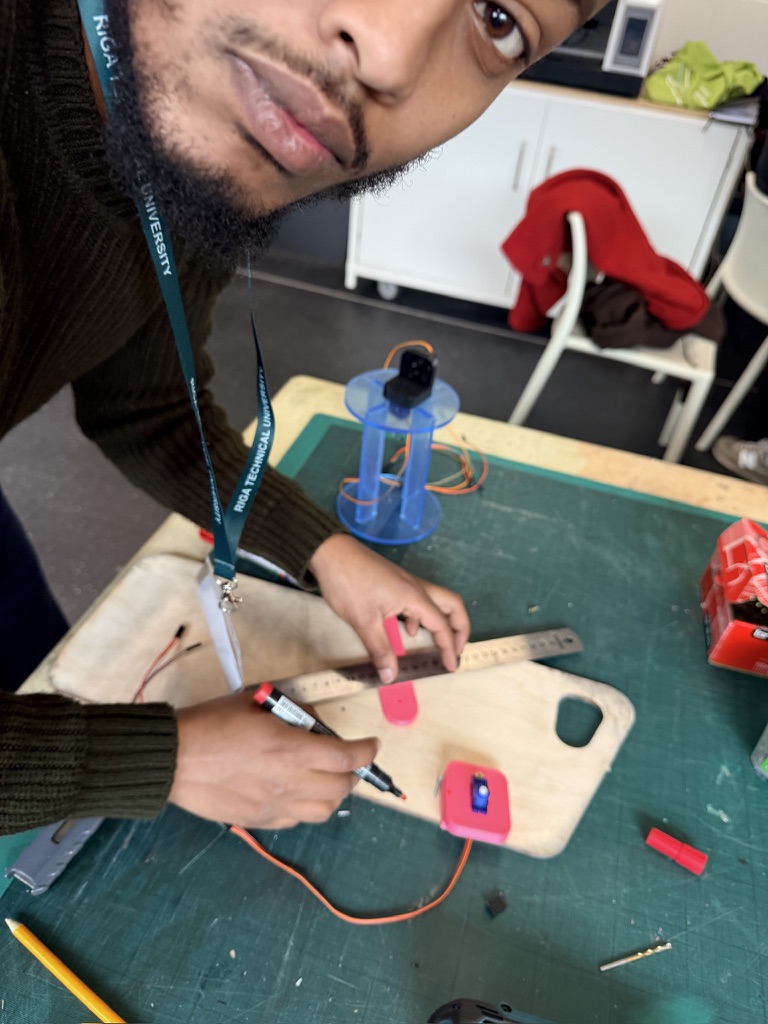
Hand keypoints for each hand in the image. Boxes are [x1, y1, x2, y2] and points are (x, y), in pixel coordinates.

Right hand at [168, 691, 378, 828]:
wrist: (174, 758)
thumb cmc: (213, 722)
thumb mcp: (258, 701)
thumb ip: (293, 711)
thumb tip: (314, 724)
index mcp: (290, 749)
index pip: (346, 757)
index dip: (366, 751)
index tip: (371, 745)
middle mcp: (289, 782)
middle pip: (341, 788)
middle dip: (353, 773)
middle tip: (349, 760)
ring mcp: (275, 806)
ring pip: (324, 811)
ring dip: (334, 794)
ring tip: (327, 779)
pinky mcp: (260, 821)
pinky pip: (297, 820)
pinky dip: (308, 807)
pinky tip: (298, 792)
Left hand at [308, 533, 469, 683]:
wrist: (332, 553)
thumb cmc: (349, 585)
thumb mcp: (364, 622)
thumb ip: (380, 649)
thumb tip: (390, 676)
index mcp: (415, 597)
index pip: (442, 625)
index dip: (450, 648)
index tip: (451, 667)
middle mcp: (417, 588)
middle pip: (453, 605)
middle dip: (460, 628)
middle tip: (457, 649)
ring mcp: (406, 583)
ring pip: (436, 601)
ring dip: (441, 622)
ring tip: (435, 644)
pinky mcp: (395, 582)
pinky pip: (418, 601)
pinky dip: (420, 617)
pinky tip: (407, 631)